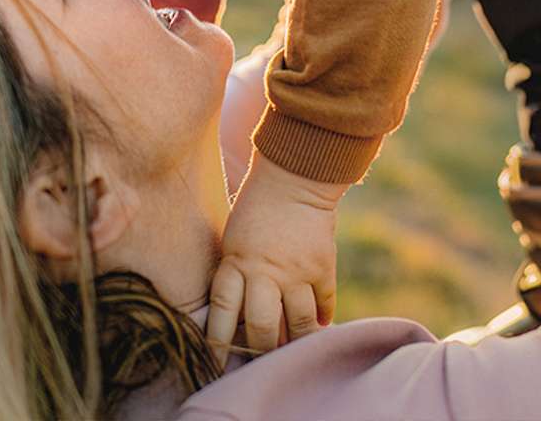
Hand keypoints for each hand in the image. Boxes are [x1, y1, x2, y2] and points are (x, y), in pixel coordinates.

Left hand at [206, 153, 340, 359]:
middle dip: (259, 350)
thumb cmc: (256, 207)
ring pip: (297, 325)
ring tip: (290, 349)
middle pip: (261, 328)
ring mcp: (297, 272)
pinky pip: (324, 307)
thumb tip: (239, 317)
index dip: (218, 342)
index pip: (223, 312)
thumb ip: (236, 275)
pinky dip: (321, 320)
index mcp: (236, 262)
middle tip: (260, 357)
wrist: (294, 177)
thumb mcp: (233, 238)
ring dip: (294, 342)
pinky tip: (317, 326)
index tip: (216, 363)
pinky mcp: (322, 268)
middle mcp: (265, 271)